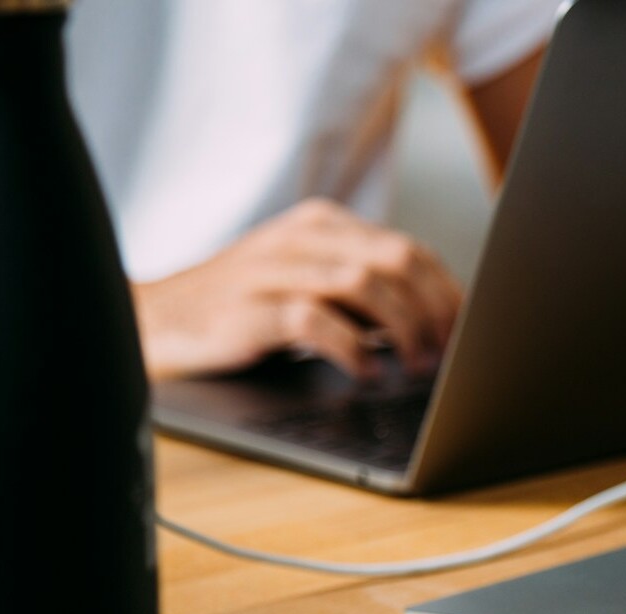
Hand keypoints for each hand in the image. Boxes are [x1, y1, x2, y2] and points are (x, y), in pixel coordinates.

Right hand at [131, 198, 462, 381]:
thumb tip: (428, 326)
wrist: (158, 320)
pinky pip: (317, 321)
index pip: (407, 249)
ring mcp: (276, 271)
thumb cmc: (241, 311)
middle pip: (397, 261)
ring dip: (404, 331)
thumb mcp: (304, 284)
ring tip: (415, 368)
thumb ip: (358, 294)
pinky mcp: (253, 309)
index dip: (447, 292)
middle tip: (449, 354)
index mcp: (323, 227)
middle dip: (435, 310)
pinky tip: (366, 374)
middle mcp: (304, 240)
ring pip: (366, 285)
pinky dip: (353, 351)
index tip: (467, 331)